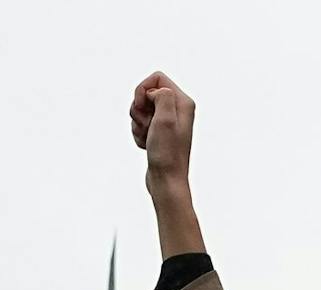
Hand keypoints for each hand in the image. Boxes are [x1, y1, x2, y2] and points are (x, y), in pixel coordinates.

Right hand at [130, 71, 193, 195]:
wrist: (166, 181)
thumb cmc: (167, 153)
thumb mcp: (165, 119)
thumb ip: (162, 95)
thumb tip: (153, 92)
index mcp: (183, 102)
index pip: (157, 78)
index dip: (142, 89)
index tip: (140, 105)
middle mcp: (177, 109)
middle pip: (147, 93)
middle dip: (139, 109)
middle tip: (146, 126)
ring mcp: (168, 122)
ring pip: (141, 110)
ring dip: (137, 123)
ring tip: (147, 138)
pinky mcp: (159, 133)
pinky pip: (141, 124)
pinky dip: (138, 134)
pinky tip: (146, 145)